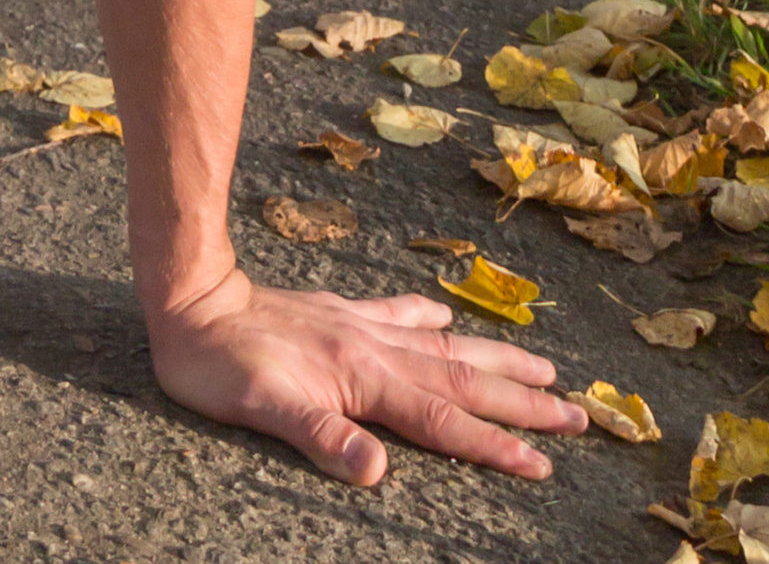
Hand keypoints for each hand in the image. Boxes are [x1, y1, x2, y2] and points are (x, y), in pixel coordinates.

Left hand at [146, 269, 589, 483]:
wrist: (189, 296)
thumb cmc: (220, 364)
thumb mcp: (263, 409)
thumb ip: (322, 438)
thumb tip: (377, 472)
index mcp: (363, 379)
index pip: (443, 420)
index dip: (493, 445)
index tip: (543, 465)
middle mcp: (373, 348)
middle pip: (462, 379)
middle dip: (522, 402)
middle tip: (579, 415)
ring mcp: (359, 325)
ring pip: (444, 344)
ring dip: (496, 357)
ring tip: (545, 365)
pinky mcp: (338, 309)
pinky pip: (397, 311)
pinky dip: (428, 315)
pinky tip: (445, 312)